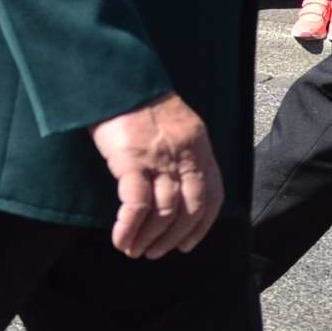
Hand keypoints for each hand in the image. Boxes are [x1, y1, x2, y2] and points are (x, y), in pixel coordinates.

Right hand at [90, 93, 222, 258]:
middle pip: (190, 209)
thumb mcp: (176, 124)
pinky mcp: (132, 162)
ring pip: (164, 212)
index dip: (202, 225)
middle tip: (156, 253)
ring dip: (150, 239)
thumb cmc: (141, 101)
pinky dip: (129, 228)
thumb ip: (181, 152)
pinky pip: (136, 206)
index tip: (188, 243)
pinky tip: (121, 239)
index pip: (213, 195)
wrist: (118, 78)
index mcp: (199, 145)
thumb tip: (175, 186)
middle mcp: (185, 155)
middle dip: (174, 238)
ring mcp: (159, 160)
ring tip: (135, 250)